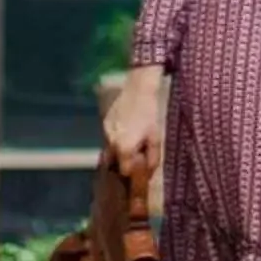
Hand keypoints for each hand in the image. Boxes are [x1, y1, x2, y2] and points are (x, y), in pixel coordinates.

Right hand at [103, 64, 163, 181]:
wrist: (139, 89)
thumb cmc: (150, 114)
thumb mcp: (156, 138)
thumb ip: (152, 158)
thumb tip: (149, 172)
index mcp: (124, 149)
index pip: (125, 171)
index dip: (134, 170)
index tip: (141, 165)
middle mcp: (111, 143)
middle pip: (114, 162)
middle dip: (124, 162)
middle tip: (136, 156)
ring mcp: (106, 132)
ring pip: (110, 150)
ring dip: (119, 151)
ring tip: (132, 142)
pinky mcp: (104, 122)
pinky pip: (109, 137)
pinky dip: (116, 139)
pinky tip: (127, 131)